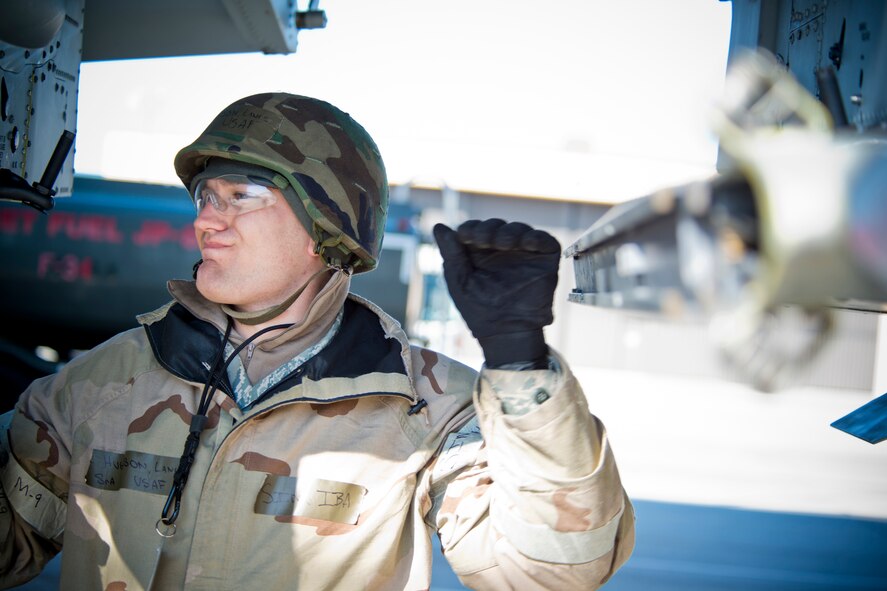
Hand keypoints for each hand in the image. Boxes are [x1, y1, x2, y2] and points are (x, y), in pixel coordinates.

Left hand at [433, 219, 560, 367]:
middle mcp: (502, 250)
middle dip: (488, 229)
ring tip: (504, 243)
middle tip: (483, 240)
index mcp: (479, 253)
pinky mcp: (545, 259)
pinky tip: (527, 243)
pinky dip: (536, 237)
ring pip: (519, 229)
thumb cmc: (479, 311)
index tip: (464, 236)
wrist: (506, 332)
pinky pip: (545, 240)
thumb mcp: (460, 280)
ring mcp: (524, 253)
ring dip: (510, 232)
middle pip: (496, 225)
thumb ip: (451, 253)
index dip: (470, 228)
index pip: (475, 229)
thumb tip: (438, 227)